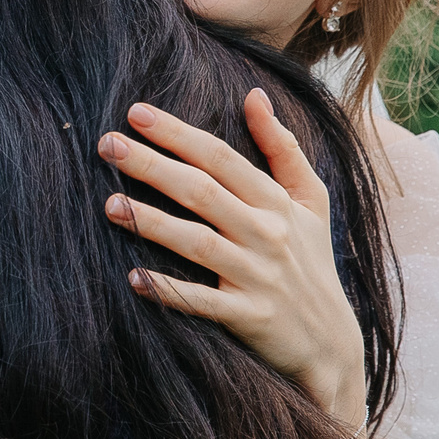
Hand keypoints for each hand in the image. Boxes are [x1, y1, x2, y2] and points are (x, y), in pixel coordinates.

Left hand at [98, 89, 367, 429]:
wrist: (331, 342)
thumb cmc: (312, 261)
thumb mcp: (311, 200)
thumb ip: (283, 147)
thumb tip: (254, 95)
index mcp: (277, 203)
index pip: (221, 158)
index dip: (179, 134)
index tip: (136, 113)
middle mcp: (267, 235)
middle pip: (202, 192)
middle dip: (153, 165)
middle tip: (107, 144)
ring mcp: (257, 277)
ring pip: (198, 243)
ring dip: (153, 222)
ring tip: (109, 204)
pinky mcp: (248, 317)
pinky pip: (204, 303)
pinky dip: (170, 291)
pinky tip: (134, 278)